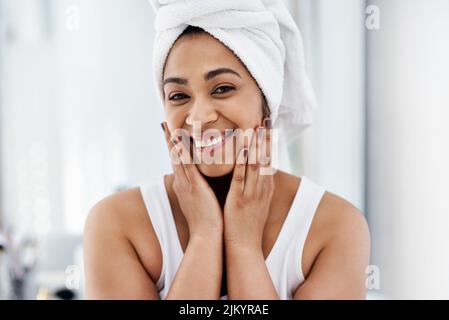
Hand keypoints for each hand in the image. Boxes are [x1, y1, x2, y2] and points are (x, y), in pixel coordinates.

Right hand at [162, 122, 223, 237]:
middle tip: (163, 124)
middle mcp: (182, 182)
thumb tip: (207, 182)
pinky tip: (179, 140)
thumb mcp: (202, 201)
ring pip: (178, 158)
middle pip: (174, 156)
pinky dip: (182, 152)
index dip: (174, 147)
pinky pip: (186, 164)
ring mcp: (186, 184)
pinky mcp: (192, 186)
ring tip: (168, 126)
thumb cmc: (208, 220)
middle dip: (169, 139)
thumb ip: (203, 189)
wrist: (207, 235)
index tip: (170, 133)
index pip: (179, 162)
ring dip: (174, 141)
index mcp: (186, 185)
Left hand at [223, 124, 273, 248]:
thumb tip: (254, 175)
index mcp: (264, 189)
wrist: (244, 246)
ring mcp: (252, 193)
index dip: (269, 143)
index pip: (269, 161)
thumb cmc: (246, 225)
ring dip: (256, 145)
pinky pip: (242, 177)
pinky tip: (244, 149)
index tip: (268, 126)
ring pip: (256, 164)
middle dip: (266, 138)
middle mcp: (261, 188)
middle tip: (266, 119)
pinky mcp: (240, 199)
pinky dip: (243, 162)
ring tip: (256, 126)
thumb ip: (254, 188)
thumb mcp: (255, 204)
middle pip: (266, 159)